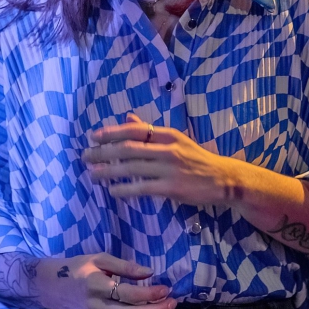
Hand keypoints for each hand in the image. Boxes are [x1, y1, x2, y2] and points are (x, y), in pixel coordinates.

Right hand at [38, 251, 175, 308]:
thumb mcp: (99, 258)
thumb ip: (125, 266)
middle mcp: (95, 308)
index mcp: (97, 286)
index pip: (129, 295)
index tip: (166, 288)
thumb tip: (150, 272)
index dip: (150, 294)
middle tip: (172, 303)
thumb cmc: (78, 268)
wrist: (53, 287)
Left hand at [83, 113, 228, 204]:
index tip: (93, 136)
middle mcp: (167, 149)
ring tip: (92, 174)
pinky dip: (125, 189)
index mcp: (168, 134)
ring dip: (109, 171)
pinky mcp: (171, 188)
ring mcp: (169, 169)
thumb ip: (150, 131)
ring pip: (132, 168)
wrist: (223, 179)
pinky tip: (112, 190)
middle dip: (103, 152)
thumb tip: (128, 118)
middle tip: (85, 156)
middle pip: (128, 148)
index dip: (111, 132)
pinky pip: (142, 188)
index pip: (134, 130)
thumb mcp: (176, 140)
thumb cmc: (196, 159)